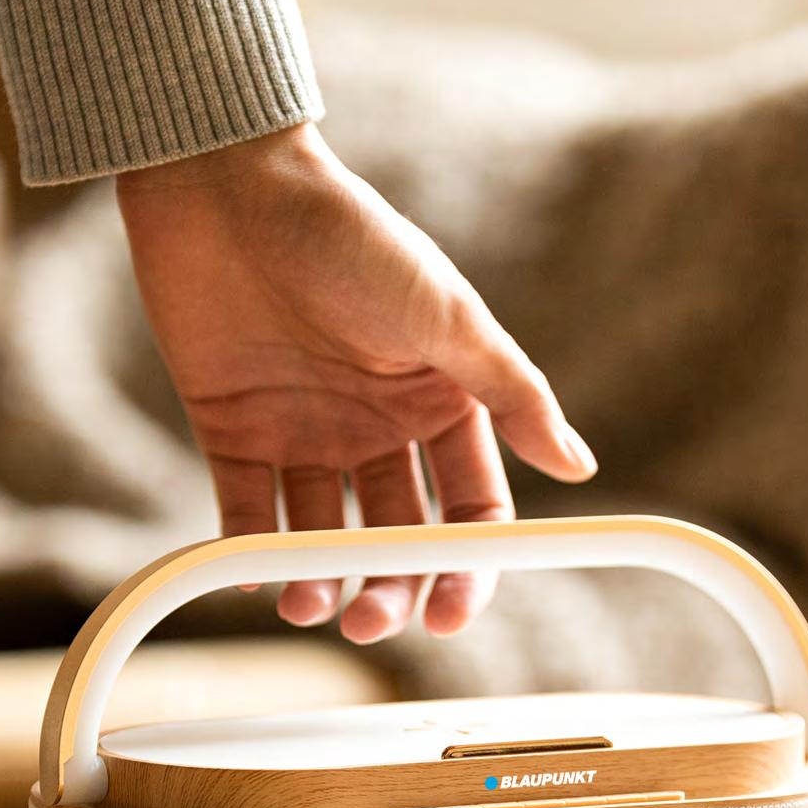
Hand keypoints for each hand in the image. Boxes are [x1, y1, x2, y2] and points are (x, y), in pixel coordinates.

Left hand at [116, 124, 595, 641]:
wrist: (229, 184)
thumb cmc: (351, 238)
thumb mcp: (450, 319)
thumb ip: (513, 397)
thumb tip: (578, 467)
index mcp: (439, 404)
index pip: (467, 508)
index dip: (466, 567)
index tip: (452, 616)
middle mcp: (378, 428)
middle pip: (396, 535)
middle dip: (389, 587)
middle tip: (372, 623)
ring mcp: (306, 432)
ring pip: (322, 535)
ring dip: (321, 580)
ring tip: (312, 605)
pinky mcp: (235, 430)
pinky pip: (246, 509)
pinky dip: (251, 551)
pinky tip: (258, 579)